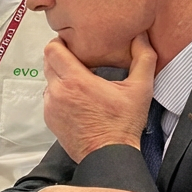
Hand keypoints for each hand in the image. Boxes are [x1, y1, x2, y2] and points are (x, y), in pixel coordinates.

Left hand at [42, 34, 155, 161]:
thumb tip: (142, 36)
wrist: (109, 156)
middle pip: (48, 62)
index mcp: (76, 80)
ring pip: (49, 80)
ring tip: (80, 80)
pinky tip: (77, 99)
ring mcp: (51, 106)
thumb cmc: (123, 124)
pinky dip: (59, 94)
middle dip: (61, 57)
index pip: (52, 49)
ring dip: (60, 77)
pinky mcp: (49, 119)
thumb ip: (143, 58)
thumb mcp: (140, 89)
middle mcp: (58, 91)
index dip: (60, 42)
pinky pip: (49, 98)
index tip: (72, 44)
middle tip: (78, 59)